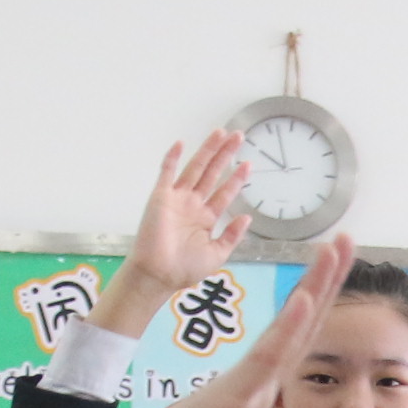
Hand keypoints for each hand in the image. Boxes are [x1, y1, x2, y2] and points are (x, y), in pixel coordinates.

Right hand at [92, 131, 252, 335]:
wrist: (159, 274)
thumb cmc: (185, 268)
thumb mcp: (217, 254)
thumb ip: (232, 235)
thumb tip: (247, 217)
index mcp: (206, 218)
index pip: (225, 193)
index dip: (237, 179)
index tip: (248, 164)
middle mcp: (193, 205)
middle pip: (212, 174)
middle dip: (225, 155)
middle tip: (238, 136)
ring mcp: (177, 198)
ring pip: (195, 168)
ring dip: (207, 150)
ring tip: (220, 133)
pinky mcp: (161, 196)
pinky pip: (166, 173)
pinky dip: (172, 158)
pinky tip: (181, 143)